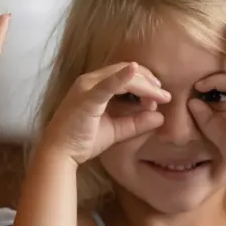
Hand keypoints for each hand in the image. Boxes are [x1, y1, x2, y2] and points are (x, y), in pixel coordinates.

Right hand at [40, 63, 170, 165]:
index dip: (146, 83)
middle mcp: (90, 80)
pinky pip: (107, 84)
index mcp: (96, 85)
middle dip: (149, 81)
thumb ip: (137, 123)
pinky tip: (134, 71)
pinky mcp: (87, 97)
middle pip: (127, 71)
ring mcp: (87, 87)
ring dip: (145, 84)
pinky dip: (122, 77)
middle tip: (165, 95)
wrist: (60, 153)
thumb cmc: (84, 140)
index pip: (126, 75)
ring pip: (123, 77)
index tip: (161, 97)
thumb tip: (160, 118)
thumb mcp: (117, 130)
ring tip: (159, 96)